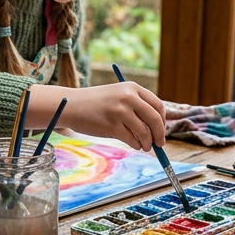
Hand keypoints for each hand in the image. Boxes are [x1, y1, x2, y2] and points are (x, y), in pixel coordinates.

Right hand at [36, 81, 165, 150]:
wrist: (71, 105)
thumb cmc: (96, 103)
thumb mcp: (118, 95)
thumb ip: (137, 106)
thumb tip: (158, 128)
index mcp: (132, 88)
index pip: (158, 105)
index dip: (163, 120)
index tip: (161, 130)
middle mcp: (128, 97)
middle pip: (155, 119)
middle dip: (159, 134)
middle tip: (160, 143)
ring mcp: (120, 111)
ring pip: (145, 132)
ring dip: (148, 142)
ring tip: (145, 146)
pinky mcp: (112, 126)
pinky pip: (132, 140)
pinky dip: (136, 145)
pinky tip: (134, 145)